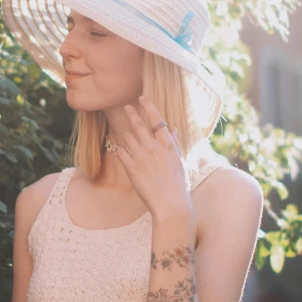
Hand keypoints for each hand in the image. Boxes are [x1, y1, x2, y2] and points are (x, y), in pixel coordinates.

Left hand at [116, 95, 192, 222]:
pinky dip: (121, 150)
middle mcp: (153, 146)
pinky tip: (122, 151)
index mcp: (167, 143)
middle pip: (139, 124)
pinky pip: (121, 152)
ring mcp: (141, 156)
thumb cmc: (179, 183)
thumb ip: (173, 143)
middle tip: (127, 107)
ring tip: (129, 136)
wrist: (170, 204)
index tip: (142, 98)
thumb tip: (172, 129)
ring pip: (128, 137)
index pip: (156, 118)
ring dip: (128, 135)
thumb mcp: (179, 160)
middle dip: (131, 113)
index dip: (148, 106)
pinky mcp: (131, 168)